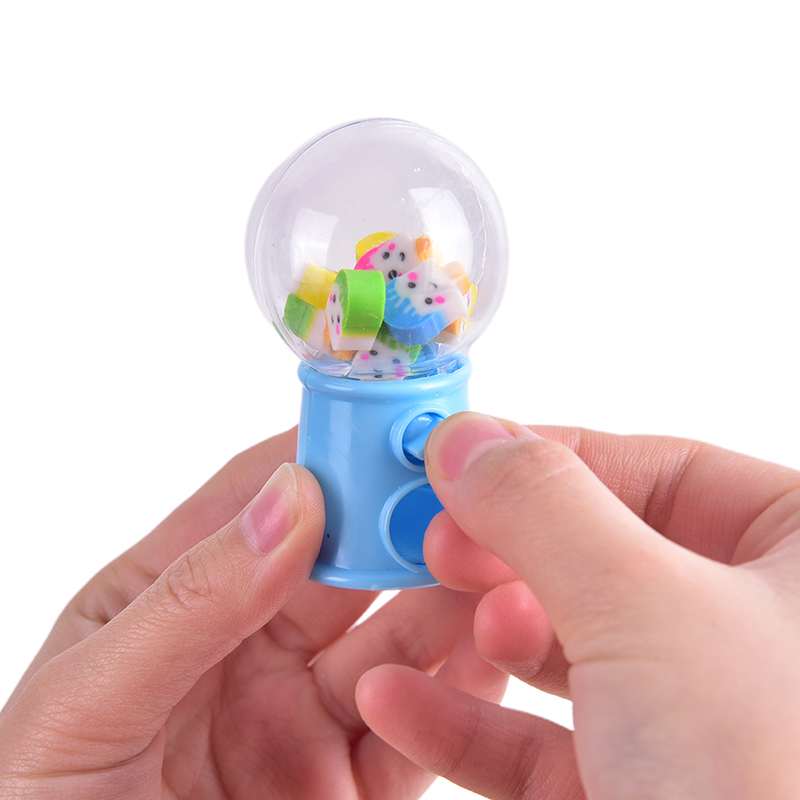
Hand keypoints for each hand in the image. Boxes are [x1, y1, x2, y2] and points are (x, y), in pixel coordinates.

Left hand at [0, 427, 503, 798]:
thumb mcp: (85, 703)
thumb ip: (189, 601)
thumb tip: (286, 499)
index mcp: (177, 599)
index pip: (261, 500)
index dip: (325, 454)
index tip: (388, 423)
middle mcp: (250, 645)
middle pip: (347, 559)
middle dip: (405, 518)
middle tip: (465, 488)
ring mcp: (302, 715)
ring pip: (398, 634)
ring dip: (449, 593)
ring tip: (496, 559)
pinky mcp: (347, 782)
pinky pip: (420, 725)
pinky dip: (463, 685)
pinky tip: (494, 648)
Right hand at [357, 412, 799, 798]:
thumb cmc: (770, 785)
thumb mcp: (646, 611)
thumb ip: (544, 505)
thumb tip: (464, 435)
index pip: (653, 466)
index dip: (543, 456)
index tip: (450, 458)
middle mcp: (756, 633)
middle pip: (597, 553)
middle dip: (500, 551)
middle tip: (423, 540)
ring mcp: (700, 721)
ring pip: (564, 647)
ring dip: (473, 634)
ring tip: (411, 621)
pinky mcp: (644, 795)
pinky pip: (542, 742)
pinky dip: (465, 722)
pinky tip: (395, 702)